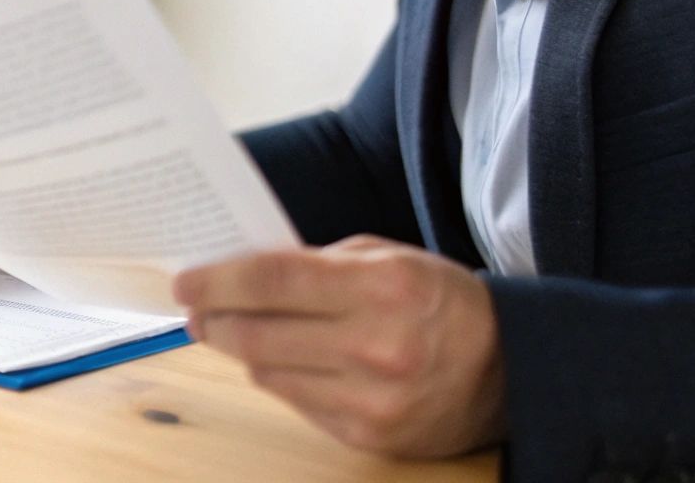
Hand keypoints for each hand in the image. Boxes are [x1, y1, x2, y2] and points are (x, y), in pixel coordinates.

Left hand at [173, 234, 504, 457]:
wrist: (508, 369)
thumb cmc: (437, 300)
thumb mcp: (384, 258)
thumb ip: (314, 264)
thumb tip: (237, 275)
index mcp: (381, 287)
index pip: (273, 280)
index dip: (219, 281)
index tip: (186, 283)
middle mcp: (377, 346)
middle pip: (260, 334)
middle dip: (217, 319)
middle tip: (197, 310)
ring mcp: (372, 398)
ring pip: (269, 373)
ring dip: (243, 350)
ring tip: (234, 331)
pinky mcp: (369, 435)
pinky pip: (297, 402)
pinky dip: (281, 379)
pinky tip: (285, 361)